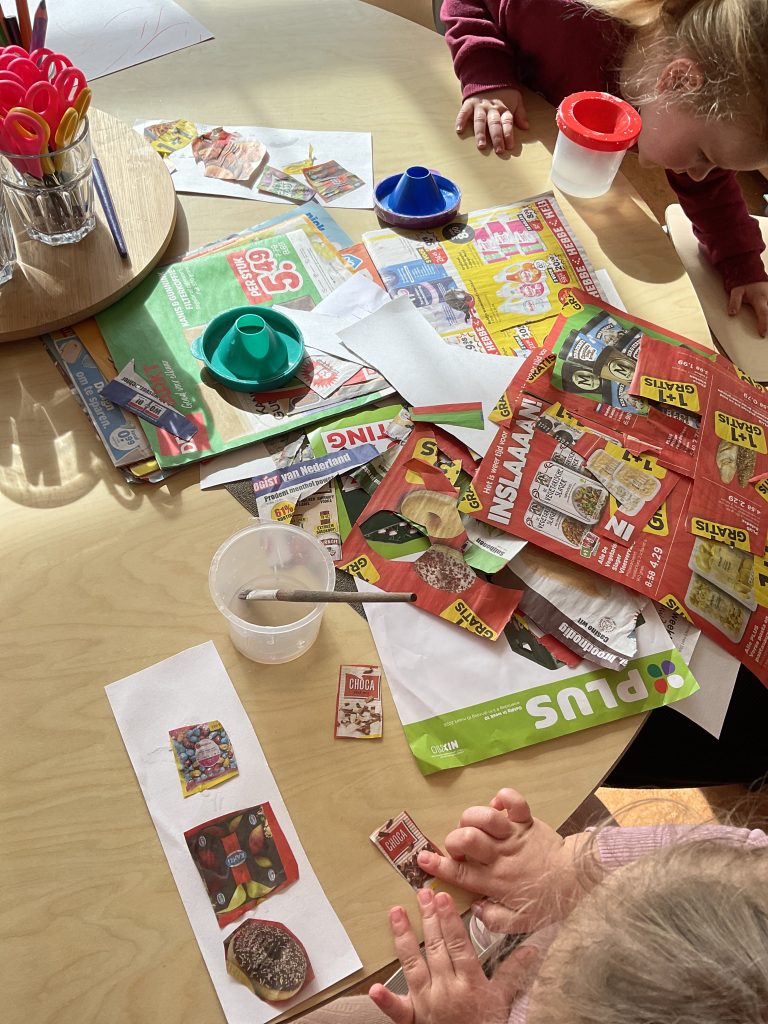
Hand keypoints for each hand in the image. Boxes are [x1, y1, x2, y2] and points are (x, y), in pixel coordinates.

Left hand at [368, 889, 537, 1023]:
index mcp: (470, 984)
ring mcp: (427, 1004)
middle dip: (429, 918)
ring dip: (404, 937)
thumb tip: (531, 947)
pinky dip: (386, 999)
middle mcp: (447, 991)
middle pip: (436, 948)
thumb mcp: (504, 998)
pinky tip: (374, 987)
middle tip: (422, 893)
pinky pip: (397, 1010)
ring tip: (396, 912)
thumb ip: (514, 970)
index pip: (458, 945)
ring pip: (413, 965)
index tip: (442, 897)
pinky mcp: (413, 1020)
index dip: (449, 920)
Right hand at [416, 789, 596, 932]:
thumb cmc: (546, 901)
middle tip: (458, 846)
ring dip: (472, 817)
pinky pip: (514, 800)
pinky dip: (502, 797)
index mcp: (495, 881)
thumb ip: (493, 919)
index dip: (438, 864)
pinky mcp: (527, 821)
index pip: (460, 872)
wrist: (577, 881)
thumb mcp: (518, 923)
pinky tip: (497, 805)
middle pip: (467, 839)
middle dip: (454, 840)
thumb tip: (474, 906)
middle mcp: (501, 855)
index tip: (422, 858)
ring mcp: (514, 835)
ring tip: (473, 825)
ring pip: (486, 817)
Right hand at [455, 89, 528, 154]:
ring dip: (481, 133)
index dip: (509, 133)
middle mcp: (491, 108)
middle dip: (497, 137)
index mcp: (503, 108)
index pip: (507, 121)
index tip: (510, 146)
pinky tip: (459, 130)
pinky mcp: (469, 103)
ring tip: (481, 145)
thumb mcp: (515, 99)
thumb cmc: (503, 92)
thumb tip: (526, 127)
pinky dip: (461, 120)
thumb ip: (520, 113)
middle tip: (499, 150)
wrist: (488, 75)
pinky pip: (464, 112)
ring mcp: (479, 106)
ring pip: (480, 121)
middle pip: (494, 124)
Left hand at [728, 280, 767, 336]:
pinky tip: (767, 326)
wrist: (753, 275)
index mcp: (760, 299)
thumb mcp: (736, 291)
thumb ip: (734, 302)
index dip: (764, 324)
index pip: (763, 313)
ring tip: (766, 336)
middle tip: (766, 337)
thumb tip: (732, 313)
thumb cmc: (745, 285)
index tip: (762, 334)